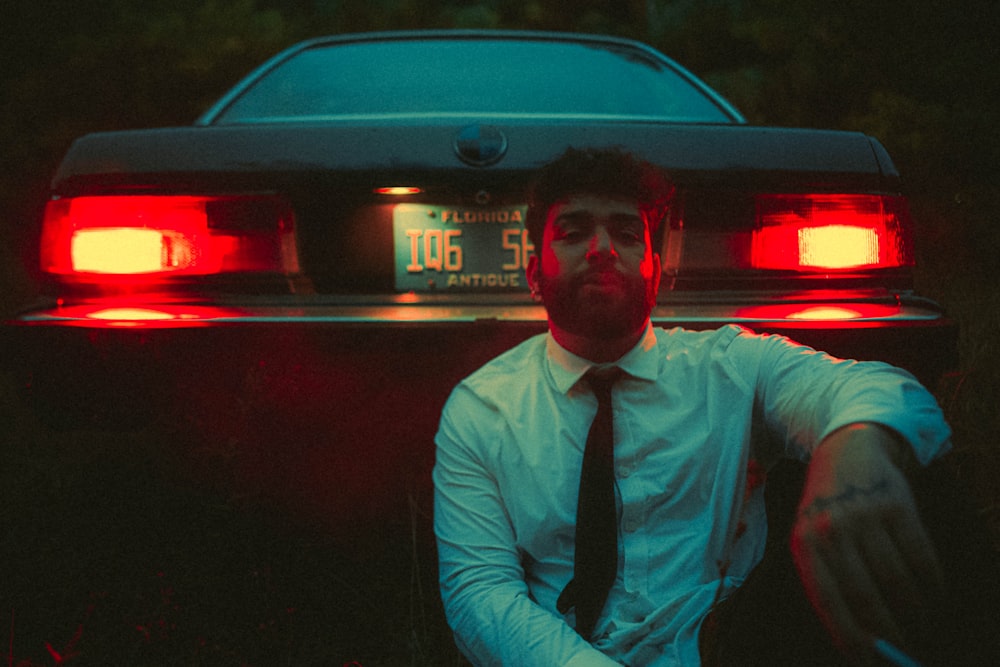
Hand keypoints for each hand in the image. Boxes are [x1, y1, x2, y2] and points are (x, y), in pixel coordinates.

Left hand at [790, 423, 942, 663]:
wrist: (844, 453)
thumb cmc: (826, 511)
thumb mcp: (810, 540)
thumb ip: (825, 584)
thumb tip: (853, 641)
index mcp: (805, 545)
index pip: (827, 602)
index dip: (851, 636)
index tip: (870, 662)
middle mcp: (831, 530)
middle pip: (864, 595)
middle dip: (889, 632)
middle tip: (906, 650)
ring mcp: (863, 515)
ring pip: (896, 579)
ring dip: (916, 611)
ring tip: (923, 623)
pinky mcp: (895, 504)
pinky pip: (920, 555)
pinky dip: (932, 583)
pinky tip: (934, 594)